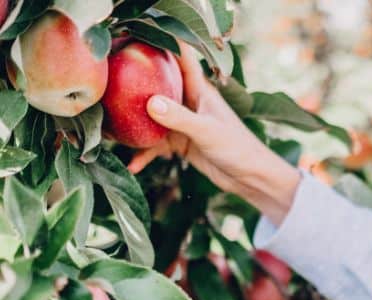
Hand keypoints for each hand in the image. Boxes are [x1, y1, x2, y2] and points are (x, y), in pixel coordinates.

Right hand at [127, 41, 299, 223]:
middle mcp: (189, 103)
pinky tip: (132, 166)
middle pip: (158, 88)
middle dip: (135, 86)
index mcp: (200, 91)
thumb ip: (179, 117)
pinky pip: (156, 146)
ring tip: (109, 132)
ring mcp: (184, 123)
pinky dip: (145, 155)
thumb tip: (150, 102)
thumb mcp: (206, 131)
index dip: (163, 45)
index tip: (138, 39)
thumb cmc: (236, 148)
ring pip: (152, 119)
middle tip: (109, 85)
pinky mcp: (182, 143)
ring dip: (134, 125)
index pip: (181, 60)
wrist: (251, 177)